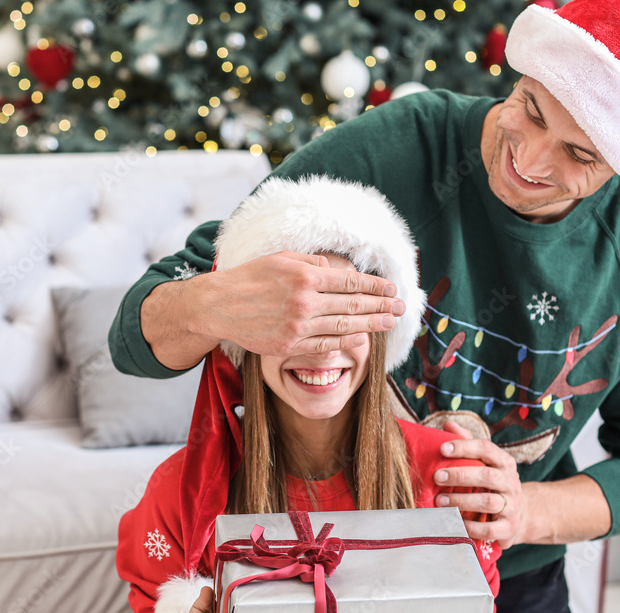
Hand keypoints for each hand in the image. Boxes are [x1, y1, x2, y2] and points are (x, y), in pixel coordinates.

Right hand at [205, 251, 404, 355]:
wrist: (218, 306)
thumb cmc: (249, 278)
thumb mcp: (280, 259)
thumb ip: (311, 263)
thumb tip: (336, 269)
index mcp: (304, 276)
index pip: (350, 281)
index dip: (375, 286)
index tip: (392, 288)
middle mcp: (304, 302)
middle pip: (353, 305)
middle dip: (382, 306)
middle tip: (402, 307)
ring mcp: (297, 327)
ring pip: (344, 327)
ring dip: (372, 325)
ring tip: (390, 323)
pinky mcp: (288, 345)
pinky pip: (325, 345)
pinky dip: (346, 343)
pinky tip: (361, 339)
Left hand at [434, 421, 525, 548]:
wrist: (519, 515)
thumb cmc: (491, 483)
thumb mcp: (484, 462)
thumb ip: (467, 442)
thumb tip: (448, 425)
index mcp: (504, 462)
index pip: (486, 448)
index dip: (464, 447)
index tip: (442, 449)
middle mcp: (511, 482)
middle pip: (487, 476)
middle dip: (460, 476)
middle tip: (436, 477)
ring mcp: (512, 506)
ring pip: (488, 502)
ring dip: (461, 501)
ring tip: (439, 501)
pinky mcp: (509, 528)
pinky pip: (489, 529)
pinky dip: (470, 526)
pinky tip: (454, 522)